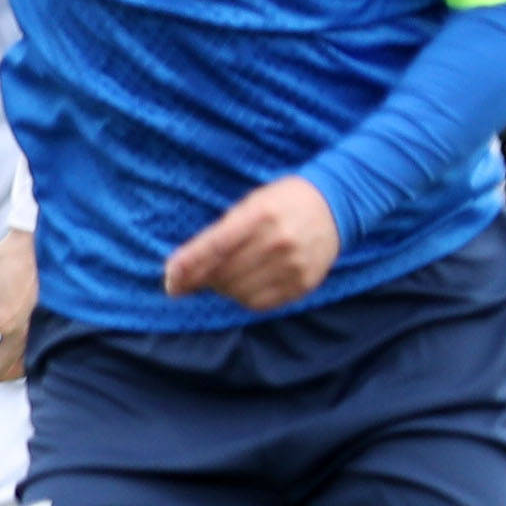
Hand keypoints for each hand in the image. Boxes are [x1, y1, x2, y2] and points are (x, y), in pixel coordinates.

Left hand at [162, 177, 339, 310]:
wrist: (335, 206)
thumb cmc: (282, 202)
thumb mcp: (249, 204)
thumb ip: (218, 234)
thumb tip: (181, 269)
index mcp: (261, 215)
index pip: (215, 247)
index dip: (188, 267)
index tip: (170, 282)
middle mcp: (279, 241)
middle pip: (224, 273)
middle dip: (202, 279)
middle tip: (196, 276)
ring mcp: (294, 265)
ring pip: (239, 292)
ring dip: (222, 289)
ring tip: (224, 276)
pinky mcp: (304, 283)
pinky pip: (261, 303)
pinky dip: (243, 298)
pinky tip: (243, 285)